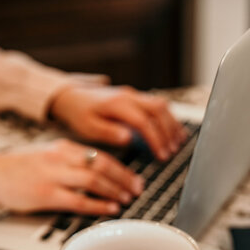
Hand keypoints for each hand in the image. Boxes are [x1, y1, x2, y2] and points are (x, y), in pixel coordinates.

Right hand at [0, 139, 143, 215]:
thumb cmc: (22, 169)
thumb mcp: (50, 157)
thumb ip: (74, 162)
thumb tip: (102, 173)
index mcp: (64, 148)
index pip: (100, 155)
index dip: (122, 168)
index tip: (135, 178)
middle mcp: (61, 159)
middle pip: (101, 166)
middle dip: (124, 179)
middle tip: (138, 189)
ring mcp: (54, 176)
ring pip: (94, 180)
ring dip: (115, 190)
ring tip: (127, 199)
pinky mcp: (47, 194)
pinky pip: (79, 200)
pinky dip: (99, 205)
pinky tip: (111, 208)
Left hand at [49, 85, 187, 160]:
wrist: (71, 96)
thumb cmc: (79, 114)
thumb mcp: (88, 127)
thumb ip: (108, 133)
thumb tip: (128, 138)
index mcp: (118, 104)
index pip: (144, 122)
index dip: (156, 139)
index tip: (162, 155)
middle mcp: (128, 96)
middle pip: (158, 110)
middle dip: (168, 132)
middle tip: (172, 151)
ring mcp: (133, 94)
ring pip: (161, 105)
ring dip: (172, 124)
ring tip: (178, 143)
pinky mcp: (135, 97)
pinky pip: (157, 104)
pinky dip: (168, 118)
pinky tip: (173, 131)